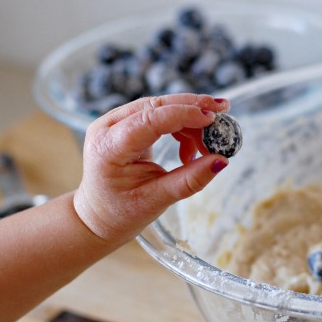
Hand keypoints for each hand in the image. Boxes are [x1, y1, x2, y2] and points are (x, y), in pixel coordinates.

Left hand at [73, 93, 229, 244]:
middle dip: (192, 106)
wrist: (97, 215)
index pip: (149, 120)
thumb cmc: (122, 212)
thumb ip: (190, 180)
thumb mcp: (157, 200)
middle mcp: (107, 127)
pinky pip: (158, 114)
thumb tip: (222, 161)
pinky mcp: (125, 123)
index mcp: (108, 148)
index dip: (183, 115)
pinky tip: (190, 150)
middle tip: (224, 110)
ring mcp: (114, 122)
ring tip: (207, 146)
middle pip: (155, 105)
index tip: (213, 118)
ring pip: (160, 107)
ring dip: (189, 120)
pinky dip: (180, 126)